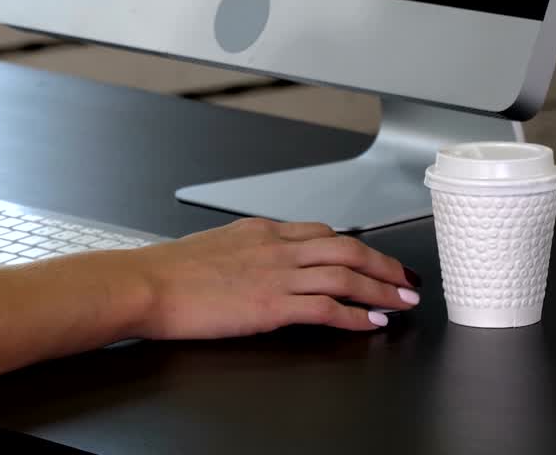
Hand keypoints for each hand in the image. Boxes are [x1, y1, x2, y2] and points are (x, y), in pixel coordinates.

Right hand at [131, 219, 421, 338]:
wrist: (148, 284)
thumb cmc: (167, 271)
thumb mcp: (211, 248)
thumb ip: (242, 253)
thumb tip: (252, 267)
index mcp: (260, 232)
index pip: (321, 232)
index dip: (354, 246)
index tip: (371, 258)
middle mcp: (276, 248)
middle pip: (346, 248)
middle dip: (383, 264)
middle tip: (407, 279)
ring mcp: (277, 275)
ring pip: (346, 276)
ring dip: (382, 289)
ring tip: (404, 302)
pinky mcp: (273, 305)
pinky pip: (328, 309)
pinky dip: (357, 316)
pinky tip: (373, 324)